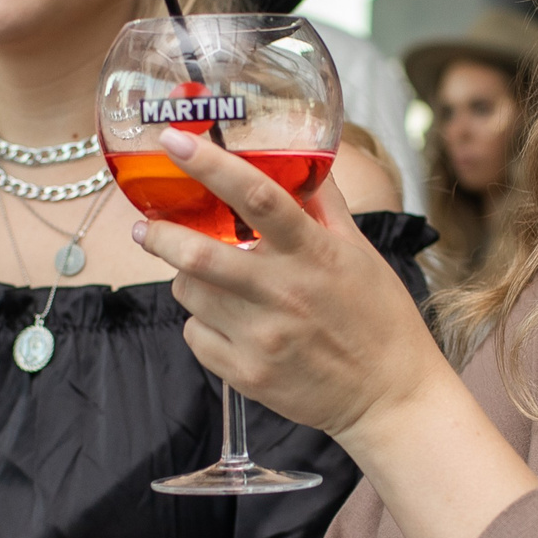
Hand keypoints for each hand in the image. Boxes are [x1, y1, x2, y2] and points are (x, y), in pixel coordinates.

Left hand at [130, 126, 446, 444]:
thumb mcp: (361, 252)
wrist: (390, 396)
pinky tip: (226, 323)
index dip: (210, 164)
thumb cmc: (379, 319)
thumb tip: (306, 160)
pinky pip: (196, 336)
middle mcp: (284, 292)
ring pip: (190, 293)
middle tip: (148, 227)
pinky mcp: (248, 374)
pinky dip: (201, 324)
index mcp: (314, 253)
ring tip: (208, 280)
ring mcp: (263, 337)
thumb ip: (325, 205)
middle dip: (161, 234)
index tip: (173, 141)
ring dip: (188, 278)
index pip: (257, 196)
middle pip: (199, 254)